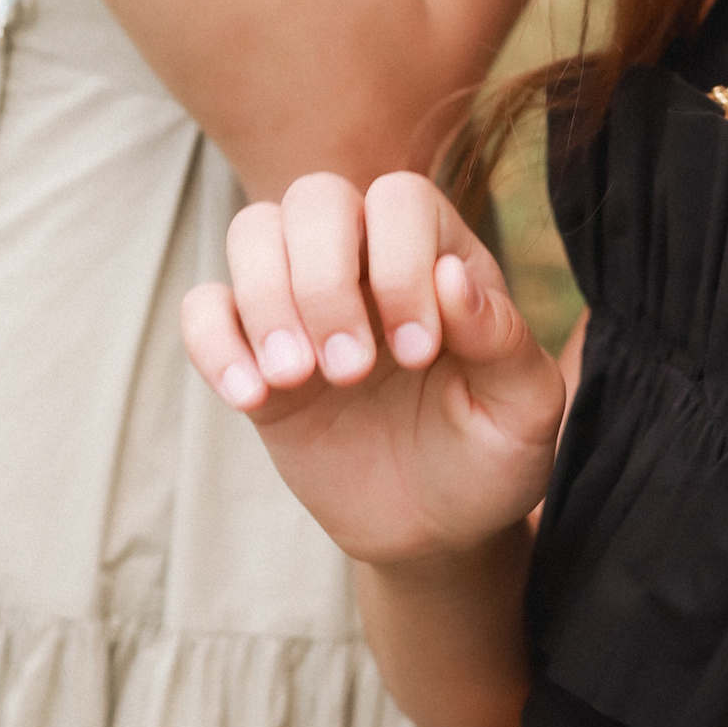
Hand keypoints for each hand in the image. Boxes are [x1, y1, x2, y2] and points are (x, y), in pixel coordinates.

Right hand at [182, 171, 568, 567]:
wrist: (432, 529)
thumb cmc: (487, 454)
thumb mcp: (523, 410)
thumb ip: (503, 341)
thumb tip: (452, 276)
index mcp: (438, 253)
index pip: (399, 200)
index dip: (400, 265)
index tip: (417, 354)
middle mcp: (365, 258)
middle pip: (315, 197)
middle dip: (323, 279)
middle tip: (352, 371)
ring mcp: (302, 301)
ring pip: (252, 231)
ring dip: (265, 300)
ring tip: (295, 379)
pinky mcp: (255, 352)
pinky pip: (204, 308)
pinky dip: (214, 342)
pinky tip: (251, 398)